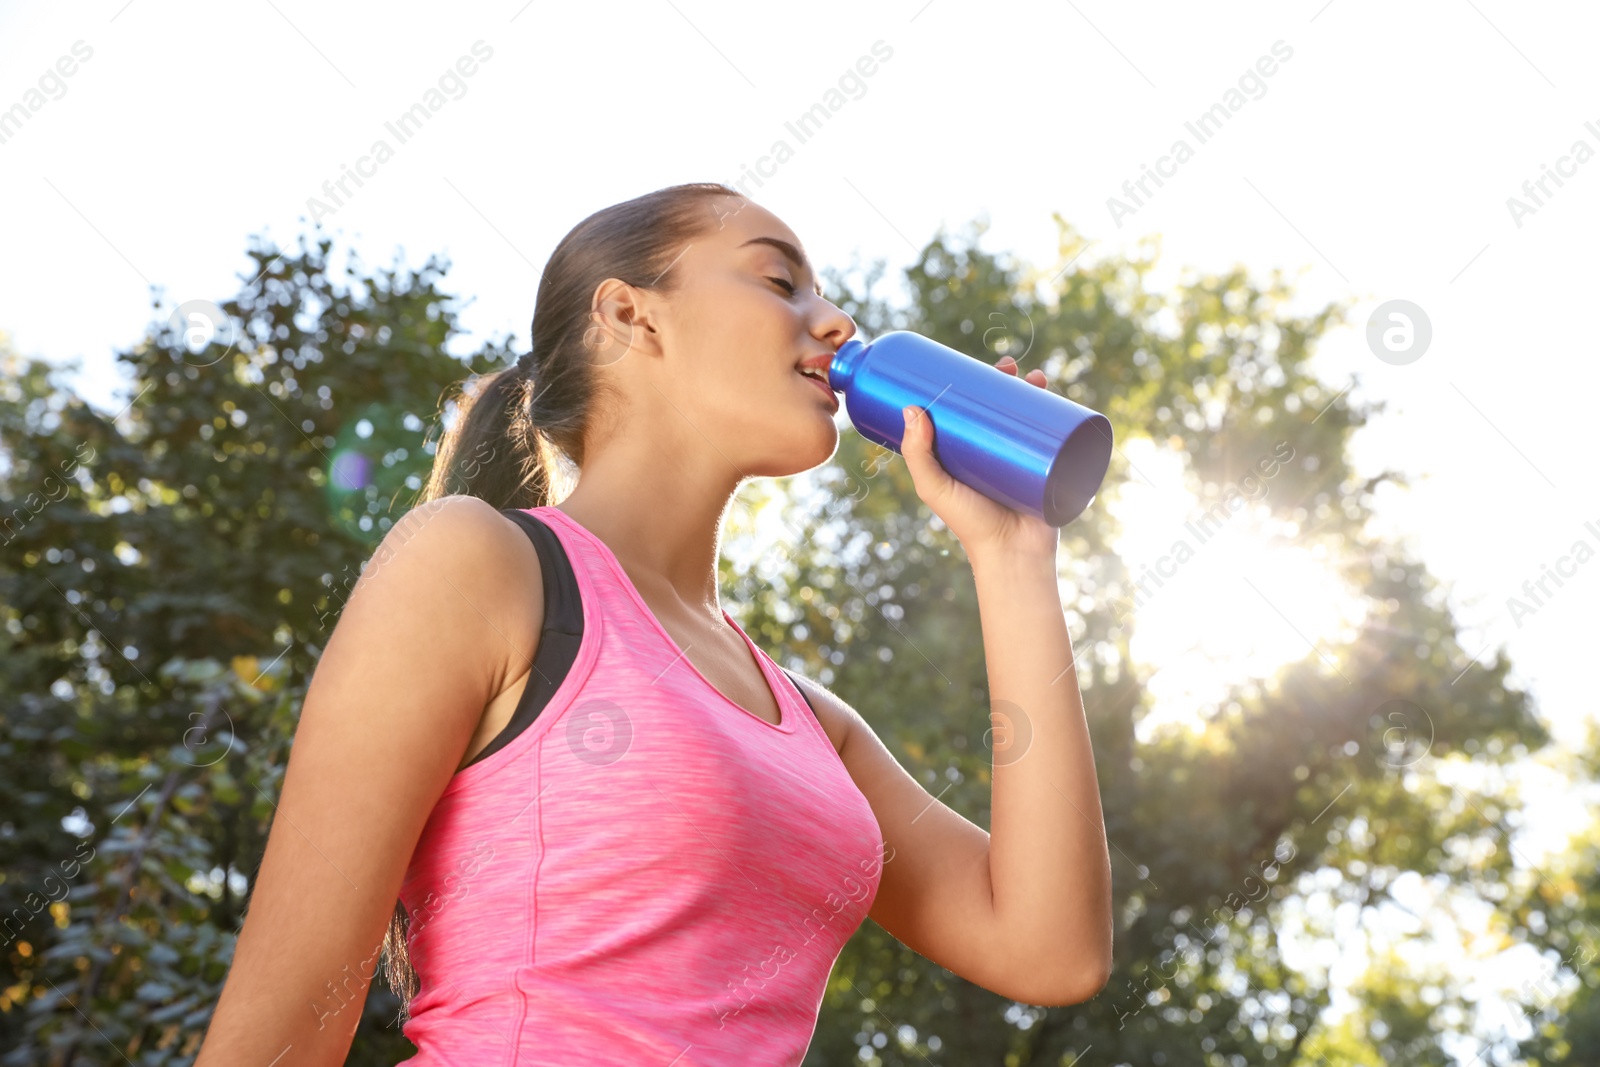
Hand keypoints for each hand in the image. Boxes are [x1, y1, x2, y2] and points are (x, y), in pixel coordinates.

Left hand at [899, 355, 1061, 560]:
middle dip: (1008, 381)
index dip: (971, 386)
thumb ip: (918, 454)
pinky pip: (1055, 436)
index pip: (968, 411)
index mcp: (966, 454)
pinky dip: (1059, 413)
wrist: (1013, 554)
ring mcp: (1023, 460)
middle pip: (1002, 408)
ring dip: (1035, 390)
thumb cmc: (969, 524)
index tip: (969, 364)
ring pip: (1029, 417)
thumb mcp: (935, 487)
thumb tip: (912, 409)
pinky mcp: (1049, 469)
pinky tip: (1060, 395)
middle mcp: (995, 453)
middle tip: (1007, 366)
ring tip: (1034, 377)